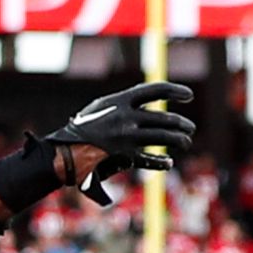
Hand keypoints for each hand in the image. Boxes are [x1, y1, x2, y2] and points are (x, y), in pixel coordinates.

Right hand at [29, 79, 196, 207]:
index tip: (188, 95)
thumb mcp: (100, 109)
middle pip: (162, 118)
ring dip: (178, 140)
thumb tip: (143, 105)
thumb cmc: (81, 129)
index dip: (174, 91)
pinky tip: (168, 163)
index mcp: (119, 100)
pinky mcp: (124, 155)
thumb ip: (121, 106)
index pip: (155, 89)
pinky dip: (159, 162)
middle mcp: (125, 117)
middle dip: (181, 124)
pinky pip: (148, 158)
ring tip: (185, 143)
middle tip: (189, 129)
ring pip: (161, 137)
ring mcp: (125, 137)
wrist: (63, 151)